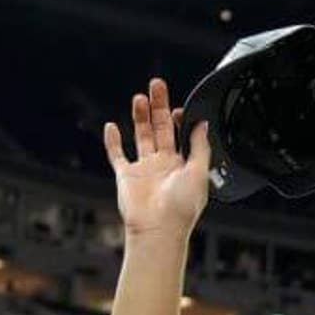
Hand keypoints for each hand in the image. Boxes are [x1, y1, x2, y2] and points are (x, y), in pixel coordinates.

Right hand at [103, 78, 211, 240]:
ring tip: (140, 97)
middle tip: (157, 85)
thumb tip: (202, 125)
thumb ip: (200, 147)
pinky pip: (117, 155)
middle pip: (160, 128)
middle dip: (159, 106)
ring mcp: (144, 169)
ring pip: (141, 136)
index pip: (180, 135)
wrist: (159, 229)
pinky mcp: (126, 176)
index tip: (179, 108)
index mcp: (182, 165)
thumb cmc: (182, 208)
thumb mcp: (199, 172)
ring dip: (140, 116)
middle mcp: (163, 165)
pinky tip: (112, 125)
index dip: (180, 119)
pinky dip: (113, 141)